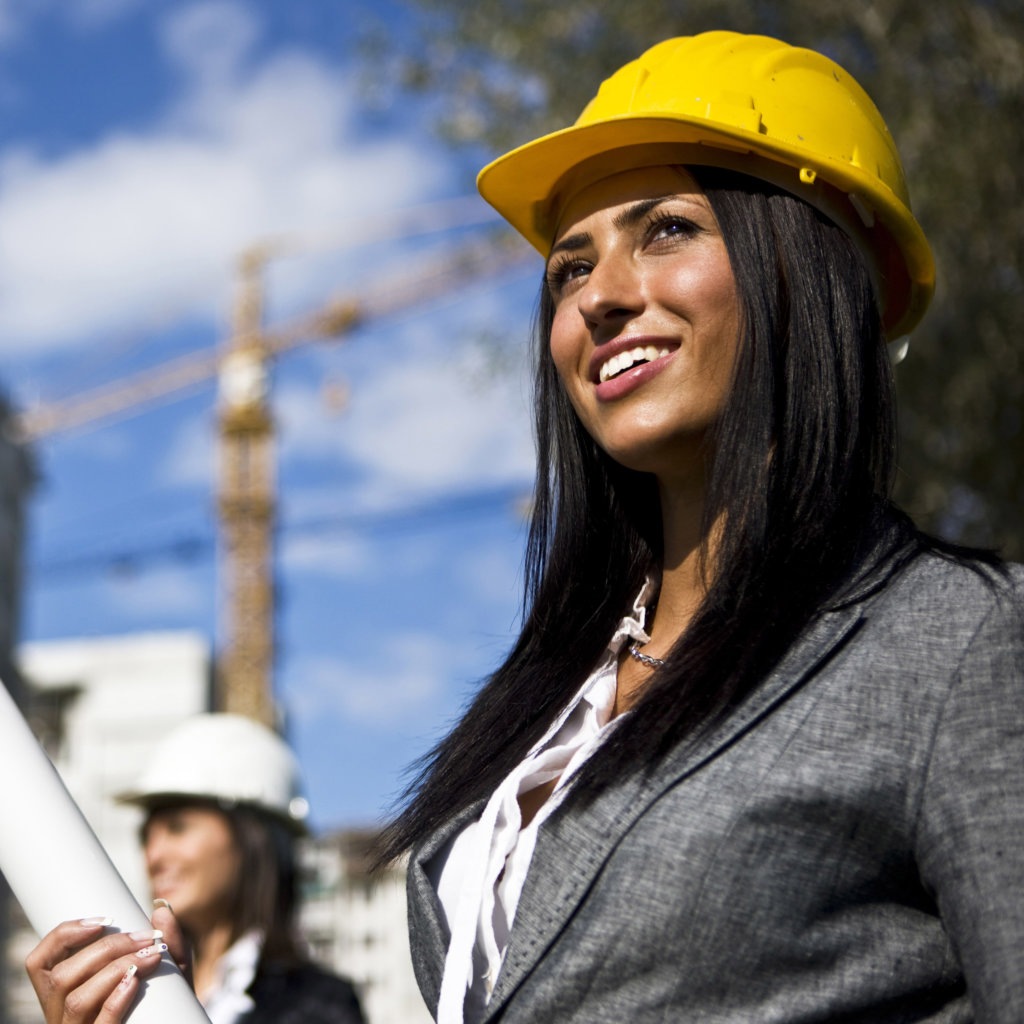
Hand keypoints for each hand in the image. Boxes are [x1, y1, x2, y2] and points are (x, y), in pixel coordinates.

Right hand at [25, 904, 191, 1023]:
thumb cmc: (166, 1001)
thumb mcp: (169, 969)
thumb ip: (169, 940)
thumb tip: (161, 909)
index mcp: (64, 994)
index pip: (39, 963)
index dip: (62, 936)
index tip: (104, 920)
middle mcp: (62, 1015)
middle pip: (63, 977)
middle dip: (106, 948)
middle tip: (146, 937)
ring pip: (77, 1000)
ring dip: (114, 969)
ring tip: (151, 956)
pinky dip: (114, 1001)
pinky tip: (134, 981)